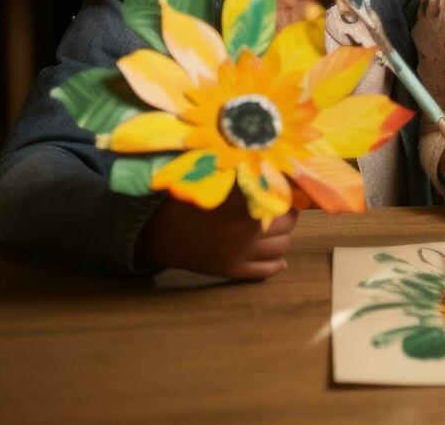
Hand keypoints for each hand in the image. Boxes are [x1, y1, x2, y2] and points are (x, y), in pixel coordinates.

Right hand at [138, 186, 297, 279]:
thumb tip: (277, 173)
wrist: (156, 230)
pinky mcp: (231, 270)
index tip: (287, 191)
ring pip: (280, 248)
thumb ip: (247, 180)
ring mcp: (238, 253)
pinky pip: (265, 270)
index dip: (288, 194)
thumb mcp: (217, 183)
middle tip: (284, 209)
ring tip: (277, 231)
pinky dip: (277, 265)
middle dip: (288, 215)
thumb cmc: (186, 200)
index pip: (282, 200)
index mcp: (242, 205)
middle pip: (286, 224)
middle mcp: (244, 231)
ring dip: (283, 238)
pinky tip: (279, 259)